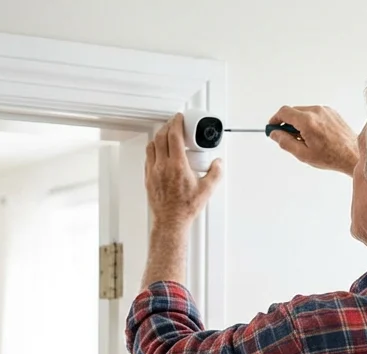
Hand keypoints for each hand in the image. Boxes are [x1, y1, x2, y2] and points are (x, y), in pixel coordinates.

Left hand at [145, 113, 222, 229]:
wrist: (171, 221)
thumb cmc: (185, 208)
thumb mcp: (207, 190)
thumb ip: (215, 173)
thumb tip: (218, 163)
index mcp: (178, 165)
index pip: (174, 136)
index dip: (176, 123)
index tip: (179, 118)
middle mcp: (163, 166)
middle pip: (161, 137)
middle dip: (167, 127)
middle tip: (173, 124)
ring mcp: (153, 172)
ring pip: (152, 146)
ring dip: (158, 137)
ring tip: (165, 136)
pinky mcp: (148, 178)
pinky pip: (148, 158)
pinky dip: (153, 150)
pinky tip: (159, 153)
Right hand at [268, 105, 358, 174]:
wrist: (353, 154)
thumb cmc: (331, 157)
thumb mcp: (303, 154)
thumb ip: (285, 142)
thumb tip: (274, 134)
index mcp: (307, 121)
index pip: (284, 112)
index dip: (275, 119)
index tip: (272, 127)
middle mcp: (316, 111)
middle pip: (293, 111)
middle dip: (287, 123)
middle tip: (288, 138)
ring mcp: (325, 110)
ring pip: (303, 112)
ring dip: (299, 123)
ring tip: (306, 140)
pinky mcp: (331, 112)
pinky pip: (314, 113)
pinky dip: (309, 122)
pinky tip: (315, 136)